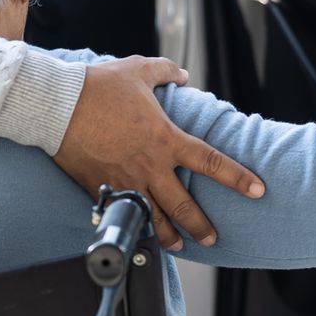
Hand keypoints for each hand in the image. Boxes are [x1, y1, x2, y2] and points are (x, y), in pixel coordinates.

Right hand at [54, 57, 263, 250]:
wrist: (57, 105)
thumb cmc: (98, 86)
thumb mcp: (138, 70)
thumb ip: (165, 72)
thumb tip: (181, 74)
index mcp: (165, 138)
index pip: (211, 162)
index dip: (238, 178)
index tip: (258, 190)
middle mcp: (149, 166)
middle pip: (184, 205)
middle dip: (201, 225)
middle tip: (213, 236)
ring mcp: (125, 181)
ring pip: (154, 218)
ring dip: (169, 235)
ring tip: (180, 246)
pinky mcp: (101, 188)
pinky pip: (122, 211)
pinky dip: (133, 223)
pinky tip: (140, 231)